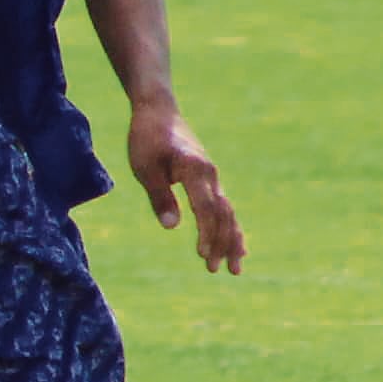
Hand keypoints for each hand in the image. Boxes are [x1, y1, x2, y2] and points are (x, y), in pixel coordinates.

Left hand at [125, 97, 245, 272]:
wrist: (158, 111)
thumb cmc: (146, 138)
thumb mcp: (145, 167)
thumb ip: (159, 196)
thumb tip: (172, 227)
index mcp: (195, 171)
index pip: (206, 208)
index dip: (206, 233)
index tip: (203, 255)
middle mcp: (210, 175)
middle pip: (223, 215)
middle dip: (221, 244)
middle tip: (216, 270)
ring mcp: (213, 177)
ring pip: (228, 213)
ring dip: (231, 241)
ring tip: (234, 268)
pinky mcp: (209, 179)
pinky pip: (225, 207)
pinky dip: (231, 228)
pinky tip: (237, 247)